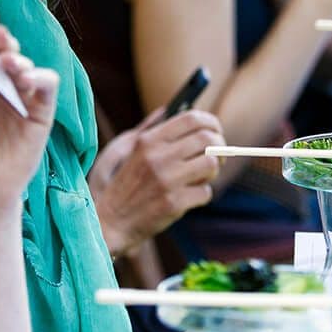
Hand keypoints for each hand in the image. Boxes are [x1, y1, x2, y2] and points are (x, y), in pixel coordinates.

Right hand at [89, 108, 222, 254]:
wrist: (111, 220)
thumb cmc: (127, 184)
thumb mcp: (134, 151)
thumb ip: (156, 130)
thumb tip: (178, 111)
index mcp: (149, 140)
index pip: (191, 119)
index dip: (211, 122)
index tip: (215, 131)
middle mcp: (158, 157)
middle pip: (208, 139)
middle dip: (220, 146)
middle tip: (218, 155)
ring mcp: (167, 181)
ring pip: (212, 164)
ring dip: (213, 171)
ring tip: (202, 177)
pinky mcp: (174, 203)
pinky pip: (206, 192)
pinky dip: (201, 194)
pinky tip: (188, 197)